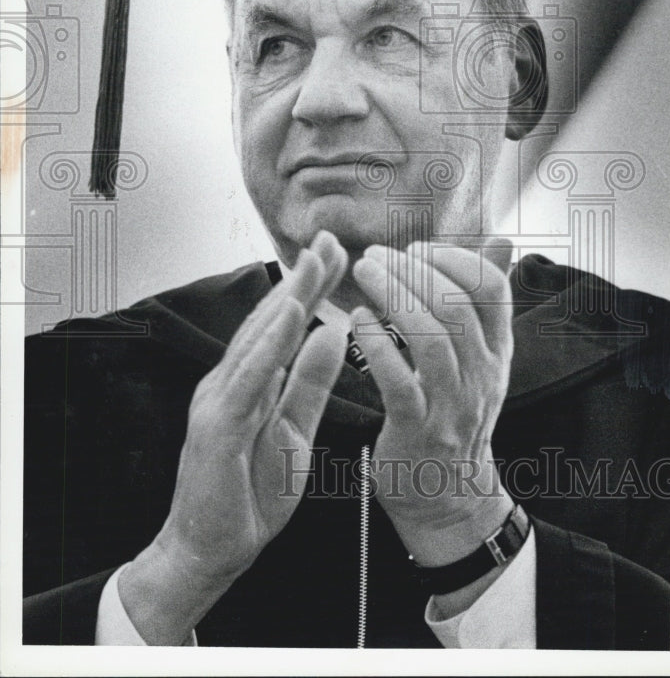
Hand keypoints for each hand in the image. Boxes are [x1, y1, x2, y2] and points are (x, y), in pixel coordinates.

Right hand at [118, 230, 347, 643]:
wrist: (211, 551)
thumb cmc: (250, 493)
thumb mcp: (295, 432)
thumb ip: (310, 383)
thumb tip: (333, 332)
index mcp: (251, 381)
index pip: (284, 326)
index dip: (309, 288)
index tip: (338, 253)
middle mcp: (231, 381)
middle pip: (270, 321)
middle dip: (301, 279)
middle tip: (330, 239)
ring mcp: (220, 400)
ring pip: (258, 340)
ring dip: (286, 297)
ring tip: (314, 262)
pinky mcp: (217, 425)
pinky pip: (248, 379)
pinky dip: (269, 344)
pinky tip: (289, 315)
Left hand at [351, 239, 515, 568]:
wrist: (449, 496)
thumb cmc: (455, 413)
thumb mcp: (482, 359)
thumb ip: (484, 302)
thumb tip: (504, 240)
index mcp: (498, 351)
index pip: (492, 288)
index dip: (454, 258)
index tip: (417, 249)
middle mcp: (483, 374)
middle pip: (455, 306)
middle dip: (412, 270)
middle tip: (375, 255)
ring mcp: (453, 404)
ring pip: (431, 338)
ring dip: (394, 296)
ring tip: (364, 273)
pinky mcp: (418, 431)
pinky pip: (399, 381)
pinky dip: (376, 344)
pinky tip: (355, 320)